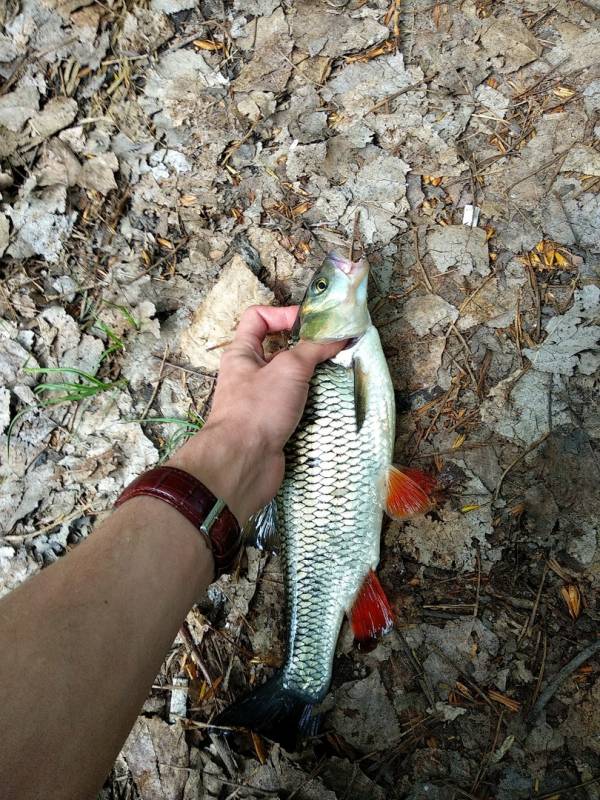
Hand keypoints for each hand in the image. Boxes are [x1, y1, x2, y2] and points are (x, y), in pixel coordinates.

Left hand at [167, 305, 345, 524]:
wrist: (243, 463)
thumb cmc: (257, 409)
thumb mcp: (288, 369)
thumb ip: (313, 349)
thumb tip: (337, 335)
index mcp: (242, 353)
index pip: (259, 318)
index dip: (284, 314)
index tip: (313, 324)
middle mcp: (250, 374)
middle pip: (282, 350)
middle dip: (309, 349)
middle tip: (336, 349)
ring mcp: (262, 401)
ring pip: (293, 381)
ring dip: (315, 378)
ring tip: (340, 375)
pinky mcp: (274, 424)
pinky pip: (297, 406)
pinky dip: (314, 404)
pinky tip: (333, 403)